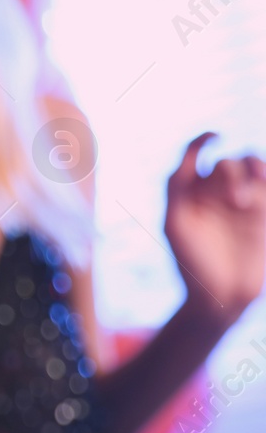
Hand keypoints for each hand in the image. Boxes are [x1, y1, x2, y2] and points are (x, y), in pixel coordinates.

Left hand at [165, 133, 265, 327]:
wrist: (221, 295)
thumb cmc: (192, 262)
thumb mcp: (175, 223)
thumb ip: (177, 187)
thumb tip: (190, 156)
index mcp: (189, 193)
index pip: (195, 156)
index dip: (202, 140)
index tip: (215, 137)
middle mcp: (214, 193)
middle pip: (226, 164)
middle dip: (232, 175)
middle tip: (237, 202)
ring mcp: (242, 201)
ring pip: (252, 167)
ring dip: (255, 170)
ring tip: (253, 196)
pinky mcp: (263, 211)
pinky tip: (263, 183)